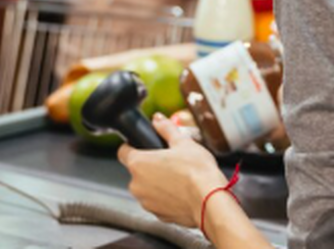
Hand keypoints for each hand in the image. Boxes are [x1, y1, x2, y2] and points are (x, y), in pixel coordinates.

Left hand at [118, 113, 226, 227]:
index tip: (141, 146)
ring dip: (157, 183)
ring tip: (178, 178)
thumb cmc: (197, 172)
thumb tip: (158, 119)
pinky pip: (157, 202)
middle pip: (137, 171)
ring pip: (147, 188)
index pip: (123, 151)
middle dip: (150, 166)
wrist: (210, 202)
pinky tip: (181, 192)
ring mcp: (146, 202)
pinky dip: (166, 197)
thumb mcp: (183, 142)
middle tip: (169, 161)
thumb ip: (166, 129)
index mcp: (138, 164)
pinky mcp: (158, 215)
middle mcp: (137, 185)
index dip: (131, 146)